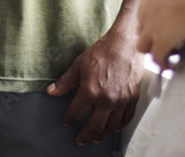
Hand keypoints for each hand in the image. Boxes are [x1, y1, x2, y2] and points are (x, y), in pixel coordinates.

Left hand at [47, 30, 145, 145]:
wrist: (126, 45)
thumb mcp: (79, 65)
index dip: (69, 119)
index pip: (76, 113)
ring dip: (102, 134)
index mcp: (90, 91)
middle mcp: (106, 100)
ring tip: (95, 138)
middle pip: (94, 127)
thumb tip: (51, 91)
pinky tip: (113, 127)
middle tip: (80, 139)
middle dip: (85, 135)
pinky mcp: (132, 99)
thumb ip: (65, 82)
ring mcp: (121, 101)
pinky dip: (118, 126)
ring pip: (110, 127)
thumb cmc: (103, 52)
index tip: (67, 121)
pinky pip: (125, 119)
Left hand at [136, 0, 184, 69]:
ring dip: (152, 51)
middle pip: (140, 30)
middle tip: (164, 41)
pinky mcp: (161, 42)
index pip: (143, 14)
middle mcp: (144, 12)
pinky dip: (162, 64)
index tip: (164, 26)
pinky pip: (157, 58)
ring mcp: (151, 28)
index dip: (152, 22)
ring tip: (165, 55)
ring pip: (142, 46)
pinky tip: (170, 66)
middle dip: (150, 36)